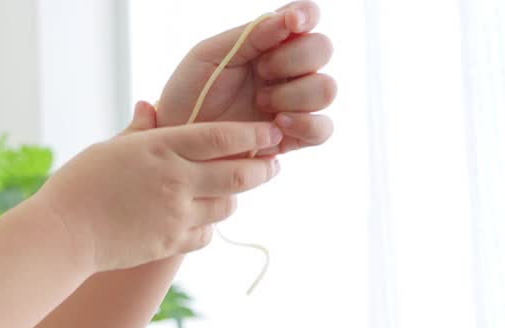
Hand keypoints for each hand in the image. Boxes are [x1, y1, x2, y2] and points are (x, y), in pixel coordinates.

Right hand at [34, 104, 282, 272]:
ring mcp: (175, 214)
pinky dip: (209, 227)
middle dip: (263, 168)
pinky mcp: (169, 243)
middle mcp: (175, 180)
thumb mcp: (109, 148)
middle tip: (273, 164)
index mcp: (161, 148)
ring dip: (234, 198)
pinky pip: (206, 234)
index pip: (222, 137)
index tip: (270, 133)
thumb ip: (139, 130)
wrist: (62, 234)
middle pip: (239, 174)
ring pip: (227, 206)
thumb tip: (151, 106)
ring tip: (232, 192)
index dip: (253, 135)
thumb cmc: (78, 186)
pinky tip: (199, 220)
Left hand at [155, 1, 335, 153]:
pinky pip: (323, 129)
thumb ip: (250, 35)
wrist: (178, 135)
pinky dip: (306, 124)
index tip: (292, 23)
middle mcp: (289, 70)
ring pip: (327, 89)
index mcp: (270, 42)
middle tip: (260, 71)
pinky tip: (277, 124)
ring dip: (294, 94)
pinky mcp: (294, 136)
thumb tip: (289, 18)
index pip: (306, 17)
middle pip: (322, 49)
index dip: (307, 15)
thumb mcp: (210, 54)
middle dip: (293, 58)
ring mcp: (294, 103)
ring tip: (260, 102)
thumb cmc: (189, 92)